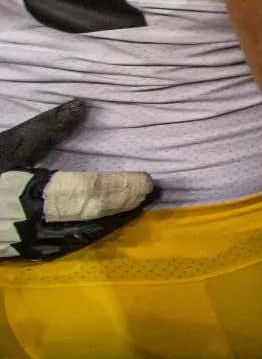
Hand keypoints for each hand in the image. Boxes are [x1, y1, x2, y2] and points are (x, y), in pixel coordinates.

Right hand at [0, 99, 154, 260]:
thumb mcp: (8, 145)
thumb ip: (46, 128)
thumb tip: (82, 104)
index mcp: (29, 192)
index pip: (88, 193)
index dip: (121, 189)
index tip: (148, 182)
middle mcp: (30, 221)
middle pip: (89, 218)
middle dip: (123, 207)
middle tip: (151, 196)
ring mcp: (23, 242)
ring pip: (78, 238)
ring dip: (110, 225)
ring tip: (134, 211)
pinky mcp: (17, 254)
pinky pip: (60, 249)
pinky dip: (85, 239)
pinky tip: (98, 230)